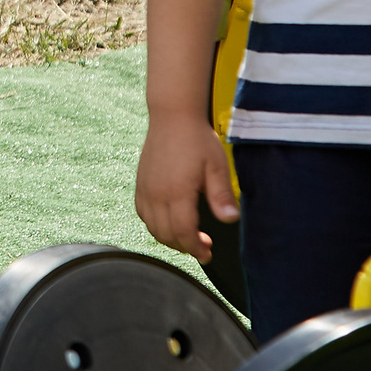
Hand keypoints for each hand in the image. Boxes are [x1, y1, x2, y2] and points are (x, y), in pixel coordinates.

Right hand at [134, 112, 239, 263]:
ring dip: (169, 237)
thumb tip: (230, 219)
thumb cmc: (196, 140)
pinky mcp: (140, 183)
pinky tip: (169, 220)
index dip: (196, 248)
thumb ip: (221, 195)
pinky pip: (142, 213)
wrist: (172, 116)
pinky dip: (155, 224)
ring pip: (152, 227)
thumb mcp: (217, 166)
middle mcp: (156, 193)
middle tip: (203, 245)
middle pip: (166, 235)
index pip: (183, 233)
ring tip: (188, 234)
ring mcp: (145, 189)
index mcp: (177, 192)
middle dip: (185, 246)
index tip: (208, 253)